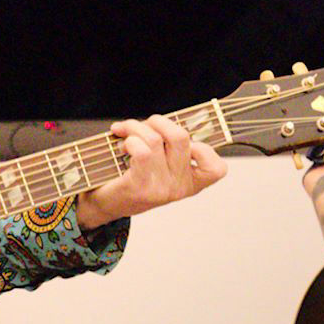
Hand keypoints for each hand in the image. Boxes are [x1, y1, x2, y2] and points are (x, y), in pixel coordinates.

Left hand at [75, 114, 225, 228]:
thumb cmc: (133, 177)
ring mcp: (161, 189)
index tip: (181, 144)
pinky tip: (122, 143)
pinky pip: (141, 150)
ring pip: (156, 139)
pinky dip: (129, 138)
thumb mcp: (161, 166)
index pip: (217, 169)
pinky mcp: (141, 186)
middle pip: (181, 137)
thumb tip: (164, 120)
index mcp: (191, 183)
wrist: (106, 203)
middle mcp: (179, 188)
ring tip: (125, 131)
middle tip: (144, 125)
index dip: (205, 149)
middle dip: (158, 121)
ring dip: (135, 126)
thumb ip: (171, 146)